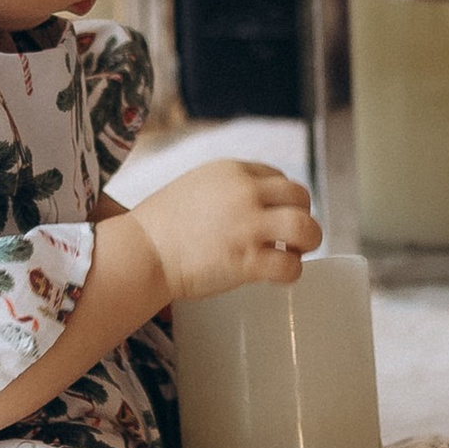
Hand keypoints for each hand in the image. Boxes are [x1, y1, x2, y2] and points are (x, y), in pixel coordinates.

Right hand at [129, 159, 321, 306]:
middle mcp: (245, 193)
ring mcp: (247, 226)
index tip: (278, 214)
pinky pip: (289, 266)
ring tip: (295, 253)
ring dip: (308, 242)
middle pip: (300, 197)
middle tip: (292, 237)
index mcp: (233, 171)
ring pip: (306, 228)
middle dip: (302, 216)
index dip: (284, 199)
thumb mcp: (196, 185)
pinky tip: (281, 276)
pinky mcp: (246, 261)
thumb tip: (253, 202)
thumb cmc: (160, 224)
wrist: (141, 251)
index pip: (278, 177)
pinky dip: (292, 273)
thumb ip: (226, 188)